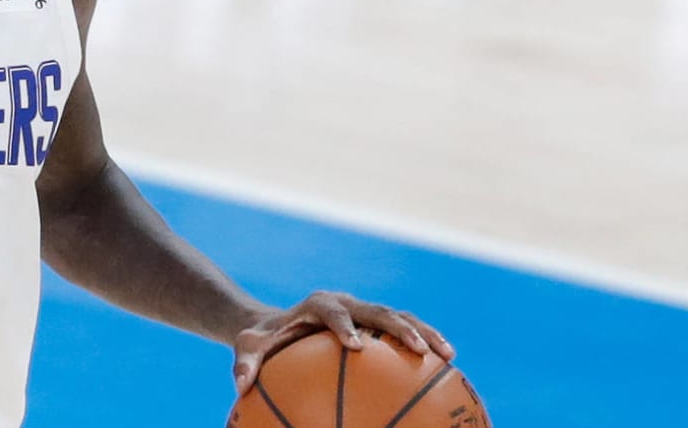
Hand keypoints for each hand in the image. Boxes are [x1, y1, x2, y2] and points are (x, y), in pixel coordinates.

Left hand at [231, 291, 454, 394]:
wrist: (280, 326)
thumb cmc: (264, 340)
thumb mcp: (249, 348)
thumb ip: (244, 363)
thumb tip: (239, 384)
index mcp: (317, 304)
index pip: (332, 311)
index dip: (344, 326)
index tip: (355, 346)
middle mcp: (347, 303)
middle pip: (377, 310)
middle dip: (398, 327)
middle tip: (416, 350)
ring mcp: (365, 312)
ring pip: (401, 317)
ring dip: (425, 333)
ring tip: (448, 357)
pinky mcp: (378, 325)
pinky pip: (406, 332)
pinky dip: (427, 345)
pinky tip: (449, 371)